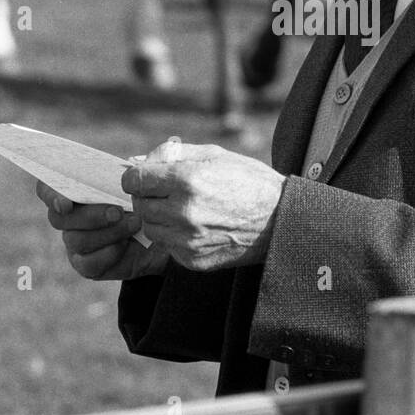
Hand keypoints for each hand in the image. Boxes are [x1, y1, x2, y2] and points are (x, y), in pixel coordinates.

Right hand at [36, 182, 167, 282]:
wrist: (164, 234)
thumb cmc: (146, 200)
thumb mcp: (143, 181)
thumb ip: (135, 169)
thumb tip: (132, 164)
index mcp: (75, 191)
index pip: (47, 189)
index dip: (50, 194)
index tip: (66, 202)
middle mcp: (69, 218)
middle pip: (59, 218)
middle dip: (89, 215)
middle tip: (118, 212)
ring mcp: (76, 243)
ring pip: (77, 240)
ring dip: (108, 232)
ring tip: (135, 224)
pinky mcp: (88, 266)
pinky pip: (89, 263)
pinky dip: (109, 254)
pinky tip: (126, 245)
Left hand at [122, 139, 286, 270]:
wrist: (280, 219)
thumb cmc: (248, 180)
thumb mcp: (214, 154)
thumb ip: (173, 154)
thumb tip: (141, 162)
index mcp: (187, 179)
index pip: (133, 180)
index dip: (137, 177)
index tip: (146, 178)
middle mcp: (184, 212)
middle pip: (139, 205)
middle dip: (148, 197)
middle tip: (168, 193)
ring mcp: (187, 240)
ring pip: (150, 228)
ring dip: (159, 218)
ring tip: (183, 210)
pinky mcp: (192, 260)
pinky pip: (167, 246)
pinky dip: (175, 236)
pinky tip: (197, 227)